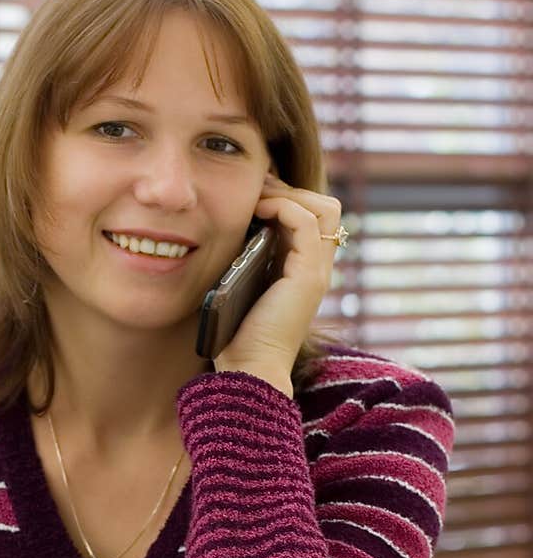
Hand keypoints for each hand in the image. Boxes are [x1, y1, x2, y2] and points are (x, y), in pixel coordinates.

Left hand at [214, 174, 342, 395]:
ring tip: (258, 196)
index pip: (315, 217)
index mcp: (304, 270)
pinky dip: (283, 206)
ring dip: (289, 193)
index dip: (290, 197)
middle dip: (292, 189)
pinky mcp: (308, 276)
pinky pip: (306, 222)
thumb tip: (230, 227)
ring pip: (324, 208)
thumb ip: (248, 259)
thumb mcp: (243, 285)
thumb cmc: (238, 334)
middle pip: (327, 207)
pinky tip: (259, 209)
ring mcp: (317, 271)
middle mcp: (318, 268)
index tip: (256, 195)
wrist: (250, 368)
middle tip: (258, 188)